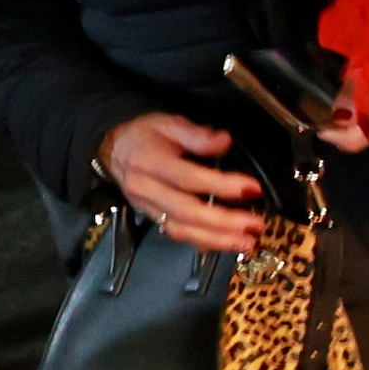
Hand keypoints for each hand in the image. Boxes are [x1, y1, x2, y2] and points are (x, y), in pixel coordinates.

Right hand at [99, 112, 266, 253]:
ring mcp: (148, 207)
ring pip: (181, 230)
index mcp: (149, 162)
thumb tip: (224, 141)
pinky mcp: (152, 218)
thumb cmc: (145, 135)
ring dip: (217, 240)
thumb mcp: (168, 124)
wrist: (113, 150)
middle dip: (223, 223)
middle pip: (186, 211)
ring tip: (246, 242)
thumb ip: (197, 134)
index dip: (220, 185)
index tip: (252, 188)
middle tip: (254, 225)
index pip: (187, 178)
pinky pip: (178, 234)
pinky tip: (227, 245)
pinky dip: (203, 243)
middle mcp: (146, 189)